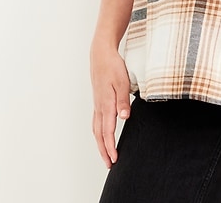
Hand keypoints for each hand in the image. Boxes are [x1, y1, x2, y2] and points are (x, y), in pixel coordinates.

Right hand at [90, 40, 130, 167]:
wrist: (101, 54)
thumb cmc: (112, 66)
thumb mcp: (122, 82)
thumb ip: (123, 101)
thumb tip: (124, 118)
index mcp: (106, 104)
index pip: (107, 131)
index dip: (110, 147)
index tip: (114, 159)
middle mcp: (99, 106)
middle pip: (99, 134)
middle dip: (103, 150)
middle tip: (109, 165)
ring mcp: (97, 103)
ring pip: (96, 128)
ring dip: (100, 143)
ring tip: (106, 153)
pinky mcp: (98, 99)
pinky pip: (96, 120)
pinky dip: (98, 132)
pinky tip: (102, 133)